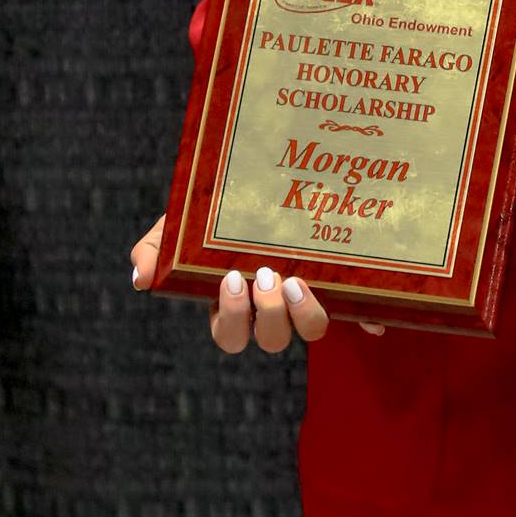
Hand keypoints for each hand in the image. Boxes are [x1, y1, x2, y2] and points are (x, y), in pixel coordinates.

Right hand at [129, 218, 382, 348]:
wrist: (260, 176)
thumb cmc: (214, 208)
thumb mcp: (179, 223)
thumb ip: (155, 246)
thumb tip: (140, 276)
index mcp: (233, 303)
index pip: (229, 335)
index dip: (230, 319)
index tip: (229, 279)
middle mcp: (271, 308)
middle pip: (272, 340)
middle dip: (268, 315)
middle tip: (265, 275)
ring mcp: (308, 296)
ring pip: (313, 331)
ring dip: (307, 314)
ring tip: (298, 279)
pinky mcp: (342, 283)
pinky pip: (361, 312)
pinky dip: (369, 319)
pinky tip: (375, 319)